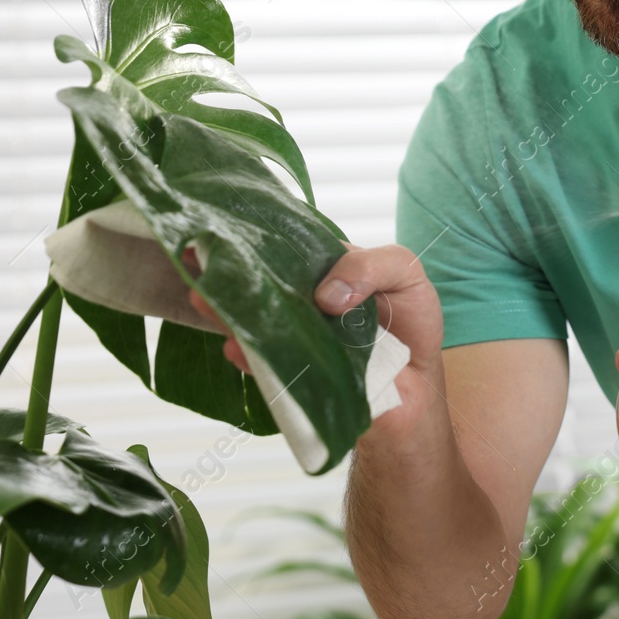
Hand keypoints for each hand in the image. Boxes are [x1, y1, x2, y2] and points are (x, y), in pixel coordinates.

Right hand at [185, 240, 446, 436]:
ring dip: (230, 313)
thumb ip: (371, 266)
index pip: (286, 250)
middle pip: (262, 286)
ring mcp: (296, 341)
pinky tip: (238, 348)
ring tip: (207, 300)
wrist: (418, 388)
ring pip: (257, 323)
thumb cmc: (411, 322)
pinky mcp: (296, 378)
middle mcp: (302, 304)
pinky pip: (268, 367)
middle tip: (201, 262)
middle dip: (231, 275)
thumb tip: (325, 295)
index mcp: (322, 272)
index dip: (259, 240)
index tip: (229, 231)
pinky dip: (252, 358)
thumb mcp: (404, 273)